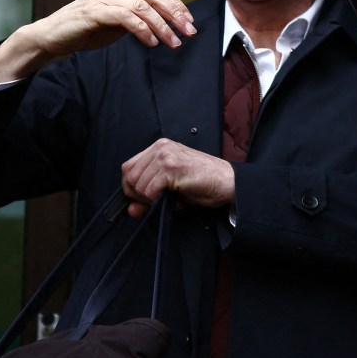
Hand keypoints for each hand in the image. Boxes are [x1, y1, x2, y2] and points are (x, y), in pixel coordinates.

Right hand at [0, 0, 196, 86]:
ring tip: (172, 43)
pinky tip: (151, 43)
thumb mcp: (119, 22)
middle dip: (176, 14)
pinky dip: (142, 29)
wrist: (53, 36)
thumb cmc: (87, 30)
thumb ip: (140, 17)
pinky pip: (126, 17)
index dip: (177, 4)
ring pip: (143, 6)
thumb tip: (168, 23)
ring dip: (162, 26)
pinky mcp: (95, 11)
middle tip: (188, 32)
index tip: (190, 22)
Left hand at [120, 138, 235, 217]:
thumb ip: (148, 196)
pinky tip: (172, 198)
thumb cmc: (204, 182)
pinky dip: (157, 200)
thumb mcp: (171, 187)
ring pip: (138, 185)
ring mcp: (166, 156)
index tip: (143, 199)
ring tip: (169, 199)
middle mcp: (161, 148)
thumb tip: (131, 210)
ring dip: (150, 200)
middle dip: (139, 196)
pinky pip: (150, 191)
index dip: (132, 187)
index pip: (128, 168)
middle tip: (157, 201)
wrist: (228, 181)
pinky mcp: (171, 168)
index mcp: (160, 147)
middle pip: (129, 177)